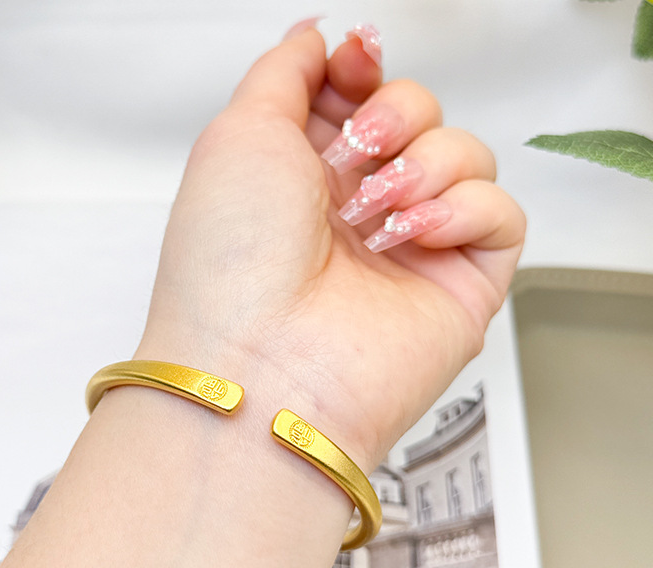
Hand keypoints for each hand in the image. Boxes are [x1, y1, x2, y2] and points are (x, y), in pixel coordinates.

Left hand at [138, 26, 523, 467]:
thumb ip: (285, 72)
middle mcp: (359, 213)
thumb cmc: (231, 261)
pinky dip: (464, 208)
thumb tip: (320, 39)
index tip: (356, 60)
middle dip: (393, 115)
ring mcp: (410, 251)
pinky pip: (503, 216)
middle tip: (353, 156)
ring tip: (372, 214)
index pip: (364, 98)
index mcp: (306, 177)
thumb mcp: (238, 133)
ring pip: (468, 157)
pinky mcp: (458, 287)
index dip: (368, 71)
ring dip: (424, 164)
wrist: (259, 361)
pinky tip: (411, 234)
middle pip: (421, 117)